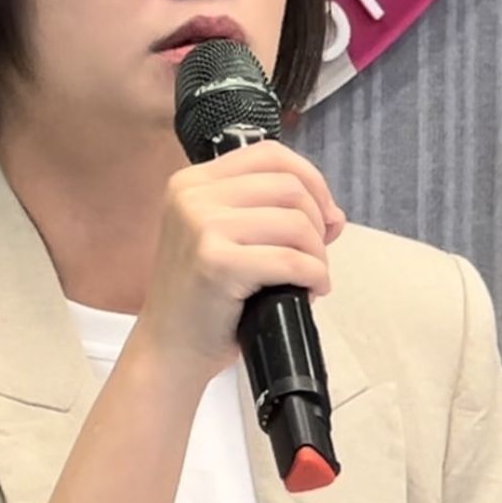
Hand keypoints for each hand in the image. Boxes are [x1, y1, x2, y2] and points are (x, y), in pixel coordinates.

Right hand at [132, 141, 345, 383]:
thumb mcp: (223, 239)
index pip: (269, 155)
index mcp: (192, 182)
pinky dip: (314, 275)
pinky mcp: (216, 262)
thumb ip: (269, 213)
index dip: (311, 180)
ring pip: (295, 221)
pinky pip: (291, 259)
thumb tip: (333, 213)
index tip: (323, 214)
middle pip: (288, 186)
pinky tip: (311, 290)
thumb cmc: (201, 299)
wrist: (168, 348)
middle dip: (318, 221)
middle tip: (315, 255)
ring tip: (310, 277)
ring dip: (317, 253)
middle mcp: (192, 196)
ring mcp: (200, 226)